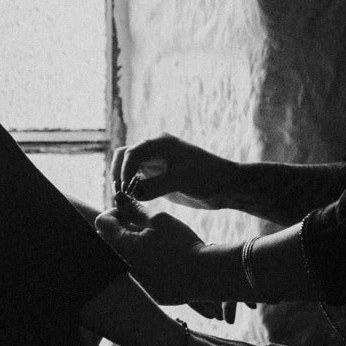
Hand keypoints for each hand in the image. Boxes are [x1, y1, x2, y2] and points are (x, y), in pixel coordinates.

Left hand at [94, 208, 210, 305]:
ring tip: (151, 243)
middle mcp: (120, 265)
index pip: (102, 223)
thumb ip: (134, 209)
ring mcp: (131, 282)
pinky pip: (133, 274)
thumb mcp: (158, 220)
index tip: (130, 213)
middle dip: (119, 230)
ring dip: (128, 248)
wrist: (202, 275)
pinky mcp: (142, 291)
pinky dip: (139, 265)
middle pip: (107, 242)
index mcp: (121, 245)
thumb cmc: (180, 243)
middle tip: (141, 226)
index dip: (114, 213)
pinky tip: (158, 261)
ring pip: (119, 258)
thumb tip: (119, 197)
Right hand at [113, 134, 240, 210]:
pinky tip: (134, 202)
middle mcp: (155, 150)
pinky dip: (132, 189)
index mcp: (160, 143)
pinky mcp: (159, 178)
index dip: (124, 172)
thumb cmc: (208, 177)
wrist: (227, 186)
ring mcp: (156, 164)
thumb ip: (155, 185)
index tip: (126, 191)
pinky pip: (138, 180)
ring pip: (129, 168)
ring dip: (123, 181)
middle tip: (120, 195)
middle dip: (118, 174)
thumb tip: (133, 193)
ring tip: (124, 200)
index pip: (131, 154)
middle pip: (124, 156)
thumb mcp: (180, 180)